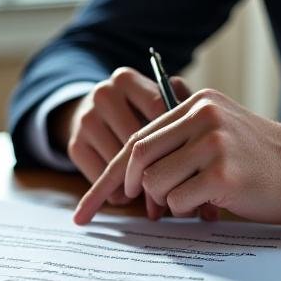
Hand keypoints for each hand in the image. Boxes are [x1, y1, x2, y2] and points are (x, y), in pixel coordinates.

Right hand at [51, 67, 190, 210]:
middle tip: (179, 191)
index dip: (177, 139)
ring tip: (157, 201)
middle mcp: (103, 95)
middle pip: (138, 139)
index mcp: (127, 79)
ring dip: (139, 187)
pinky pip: (101, 175)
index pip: (158, 110)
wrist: (96, 114)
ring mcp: (86, 120)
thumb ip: (182, 112)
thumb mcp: (159, 102)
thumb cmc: (140, 112)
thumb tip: (205, 143)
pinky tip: (128, 196)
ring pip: (120, 161)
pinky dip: (117, 192)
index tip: (194, 161)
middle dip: (159, 169)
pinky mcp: (75, 145)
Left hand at [73, 89, 280, 225]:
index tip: (86, 208)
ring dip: (166, 201)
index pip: (136, 139)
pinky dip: (187, 210)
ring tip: (195, 199)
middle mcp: (202, 117)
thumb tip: (126, 178)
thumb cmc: (258, 160)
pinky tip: (212, 203)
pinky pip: (179, 201)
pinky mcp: (223, 172)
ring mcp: (213, 143)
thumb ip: (175, 143)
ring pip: (154, 182)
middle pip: (136, 157)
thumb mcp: (215, 133)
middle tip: (130, 208)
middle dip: (123, 189)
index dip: (108, 176)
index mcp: (195, 104)